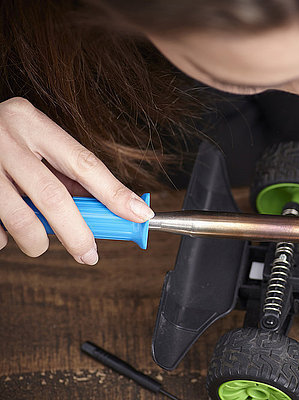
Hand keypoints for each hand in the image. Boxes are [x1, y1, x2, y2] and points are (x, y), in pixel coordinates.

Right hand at [0, 98, 153, 263]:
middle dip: (77, 232)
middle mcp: (5, 137)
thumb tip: (100, 207)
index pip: (84, 163)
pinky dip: (3, 237)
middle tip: (89, 254)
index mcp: (31, 122)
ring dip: (36, 240)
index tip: (139, 214)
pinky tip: (4, 230)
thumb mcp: (31, 140)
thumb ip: (62, 170)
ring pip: (19, 217)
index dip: (114, 193)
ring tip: (38, 244)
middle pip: (52, 195)